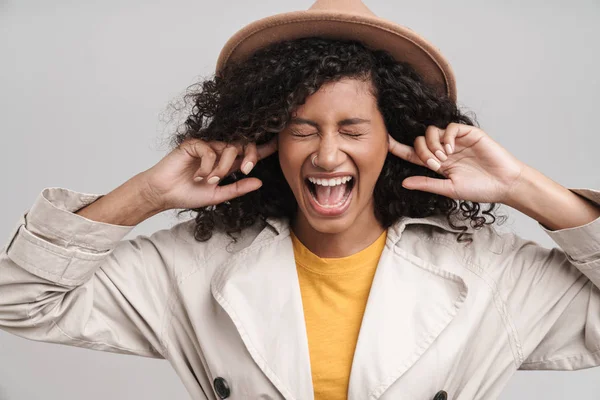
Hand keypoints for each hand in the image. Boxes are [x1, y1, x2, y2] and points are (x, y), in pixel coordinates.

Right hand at [137, 137, 277, 210]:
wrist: (164, 194)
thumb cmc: (187, 194)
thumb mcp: (218, 195)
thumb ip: (238, 188)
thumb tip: (260, 182)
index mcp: (226, 163)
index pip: (247, 152)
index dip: (263, 148)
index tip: (278, 144)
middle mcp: (218, 152)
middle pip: (243, 144)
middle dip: (249, 155)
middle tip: (245, 169)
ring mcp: (206, 146)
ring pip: (227, 147)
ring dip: (222, 167)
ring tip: (210, 180)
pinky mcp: (193, 144)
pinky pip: (210, 149)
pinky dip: (208, 165)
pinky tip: (198, 175)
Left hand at [388, 123, 525, 203]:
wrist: (504, 184)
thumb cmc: (480, 189)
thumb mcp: (448, 189)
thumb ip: (427, 184)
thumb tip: (404, 183)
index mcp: (438, 164)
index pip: (413, 153)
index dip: (398, 147)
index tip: (384, 142)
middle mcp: (444, 150)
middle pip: (420, 141)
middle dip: (421, 152)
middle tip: (434, 164)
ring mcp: (456, 141)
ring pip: (432, 132)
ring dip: (432, 145)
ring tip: (443, 159)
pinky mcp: (468, 133)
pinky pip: (449, 127)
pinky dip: (446, 137)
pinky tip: (451, 149)